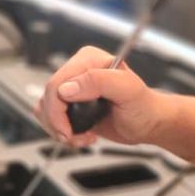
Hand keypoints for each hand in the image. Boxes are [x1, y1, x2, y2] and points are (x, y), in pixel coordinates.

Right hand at [37, 45, 166, 147]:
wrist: (149, 123)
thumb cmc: (145, 106)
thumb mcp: (127, 90)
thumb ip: (98, 81)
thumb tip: (67, 88)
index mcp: (89, 60)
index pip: (57, 82)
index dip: (57, 109)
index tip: (67, 129)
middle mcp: (78, 72)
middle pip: (48, 97)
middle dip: (57, 122)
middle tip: (72, 136)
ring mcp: (74, 90)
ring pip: (45, 109)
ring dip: (59, 129)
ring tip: (81, 135)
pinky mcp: (72, 106)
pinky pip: (51, 118)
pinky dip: (62, 132)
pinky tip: (82, 135)